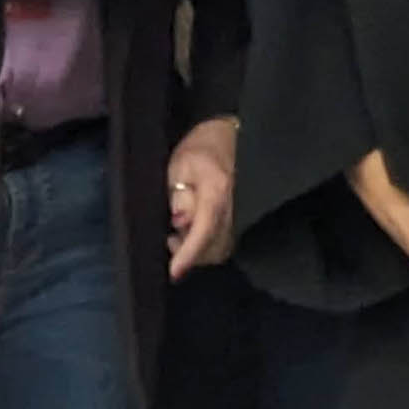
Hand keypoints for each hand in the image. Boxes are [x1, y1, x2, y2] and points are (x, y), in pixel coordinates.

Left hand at [165, 115, 237, 279]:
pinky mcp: (239, 216)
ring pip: (220, 248)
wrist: (225, 136)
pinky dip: (206, 246)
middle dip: (191, 254)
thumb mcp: (179, 165)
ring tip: (177, 237)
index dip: (188, 255)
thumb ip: (179, 195)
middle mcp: (233, 206)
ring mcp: (240, 212)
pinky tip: (191, 234)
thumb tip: (180, 223)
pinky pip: (224, 242)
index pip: (204, 230)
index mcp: (217, 191)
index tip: (174, 272)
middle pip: (214, 247)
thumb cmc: (198, 148)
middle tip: (169, 241)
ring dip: (198, 252)